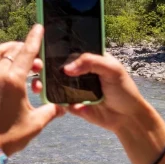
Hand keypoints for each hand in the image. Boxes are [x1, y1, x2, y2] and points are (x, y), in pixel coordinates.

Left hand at [0, 25, 64, 155]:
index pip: (26, 52)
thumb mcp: (35, 123)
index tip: (38, 27)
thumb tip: (63, 107)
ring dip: (4, 50)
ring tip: (13, 56)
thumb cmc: (9, 137)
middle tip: (31, 56)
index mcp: (13, 80)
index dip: (34, 38)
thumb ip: (51, 110)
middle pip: (9, 50)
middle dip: (22, 48)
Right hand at [33, 53, 155, 135]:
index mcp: (88, 59)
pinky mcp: (70, 103)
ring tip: (37, 81)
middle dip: (45, 65)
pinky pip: (57, 99)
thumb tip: (66, 69)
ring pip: (54, 83)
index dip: (57, 47)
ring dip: (43, 81)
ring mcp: (73, 88)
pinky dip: (50, 97)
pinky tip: (41, 93)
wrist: (127, 117)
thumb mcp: (111, 69)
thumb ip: (90, 61)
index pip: (69, 49)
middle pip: (57, 66)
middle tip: (36, 64)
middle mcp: (78, 72)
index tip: (42, 46)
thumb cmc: (123, 89)